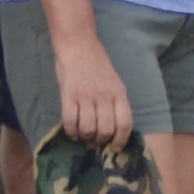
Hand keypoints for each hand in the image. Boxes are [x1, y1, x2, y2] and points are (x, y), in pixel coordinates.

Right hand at [50, 21, 132, 144]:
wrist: (78, 45)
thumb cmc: (97, 64)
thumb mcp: (114, 81)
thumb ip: (115, 101)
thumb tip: (114, 127)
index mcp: (119, 93)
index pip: (125, 123)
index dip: (121, 140)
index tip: (116, 147)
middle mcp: (104, 96)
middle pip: (105, 130)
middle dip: (101, 140)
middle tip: (96, 140)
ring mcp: (85, 96)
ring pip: (88, 129)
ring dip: (85, 136)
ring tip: (84, 134)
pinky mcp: (68, 96)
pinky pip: (70, 122)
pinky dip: (71, 131)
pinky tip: (72, 131)